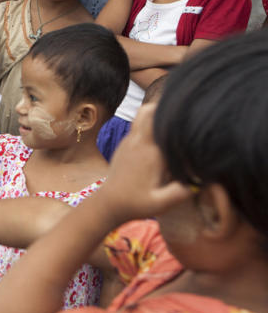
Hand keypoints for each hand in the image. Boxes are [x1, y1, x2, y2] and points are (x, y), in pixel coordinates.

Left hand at [97, 104, 192, 221]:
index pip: (163, 123)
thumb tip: (203, 180)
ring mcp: (129, 141)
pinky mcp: (125, 144)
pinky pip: (139, 125)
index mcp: (150, 152)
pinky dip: (151, 123)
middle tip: (186, 114)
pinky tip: (164, 134)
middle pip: (150, 110)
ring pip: (142, 114)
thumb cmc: (135, 205)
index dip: (178, 115)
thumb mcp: (161, 204)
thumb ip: (181, 193)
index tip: (195, 116)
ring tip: (175, 123)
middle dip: (167, 107)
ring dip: (157, 113)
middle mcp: (138, 142)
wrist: (108, 204)